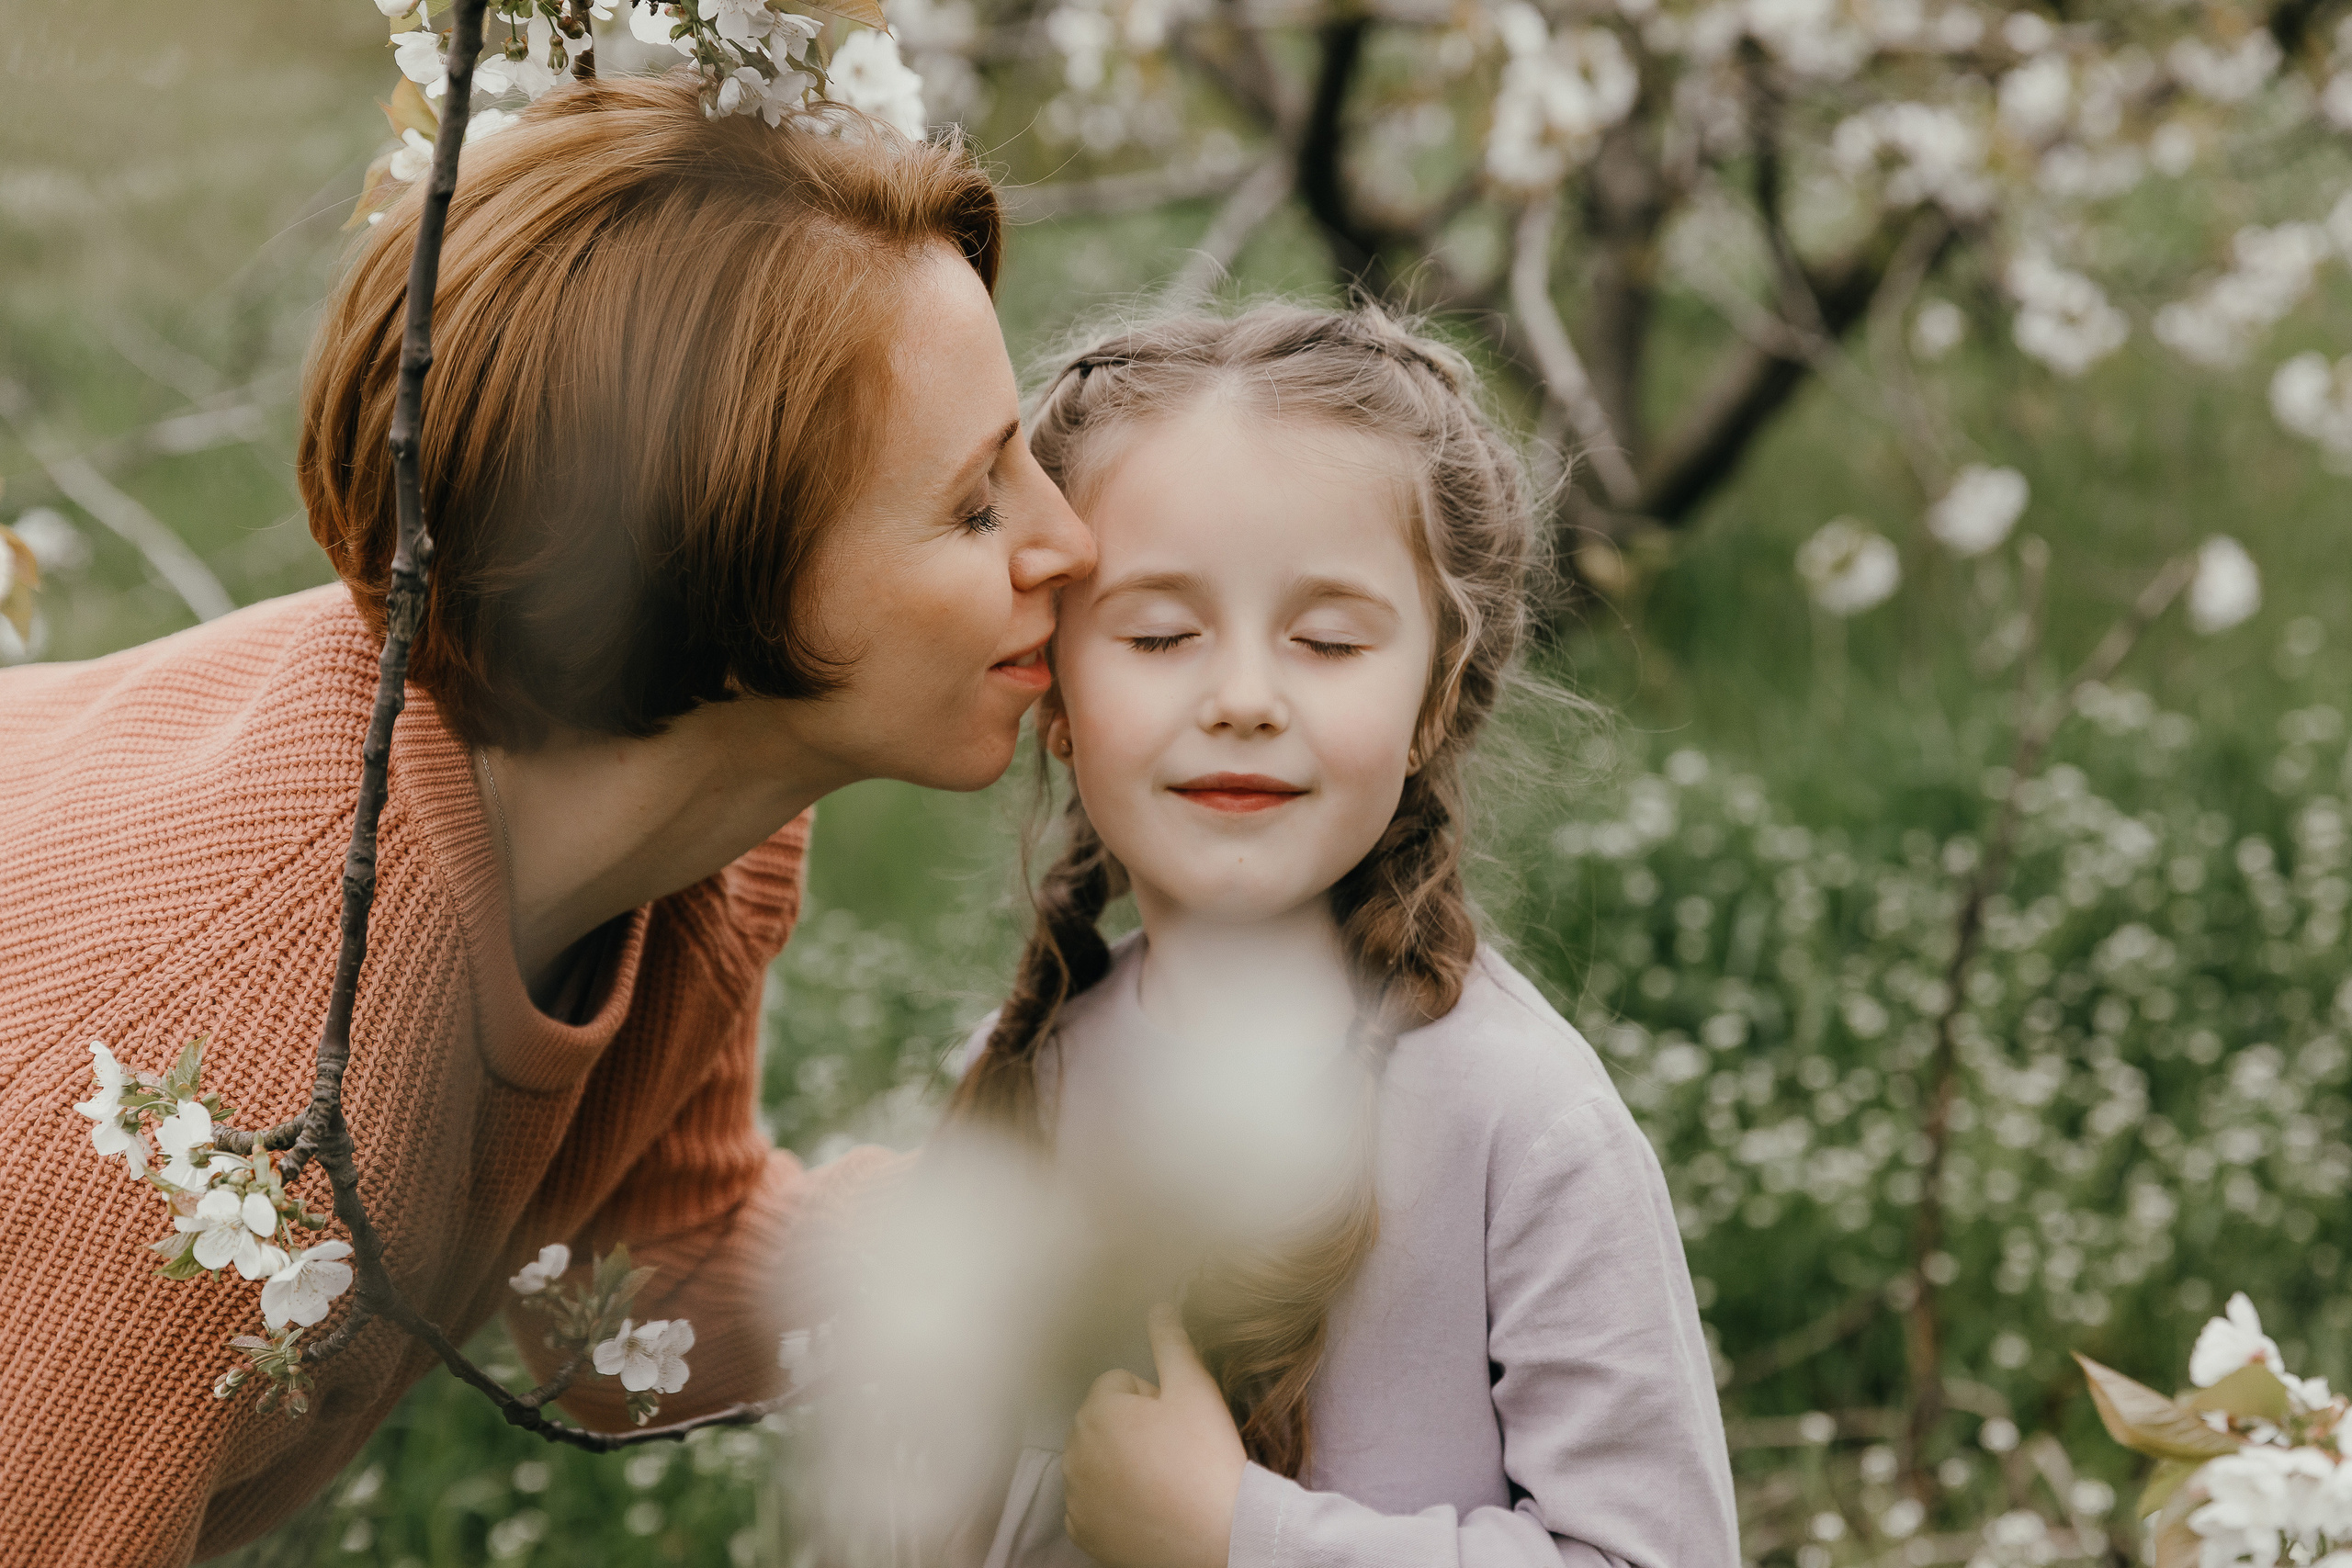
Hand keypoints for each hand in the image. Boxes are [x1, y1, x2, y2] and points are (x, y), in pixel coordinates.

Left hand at [1063, 1303, 1246, 1567]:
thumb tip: (1161, 1304)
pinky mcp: (1082, 1531)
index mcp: (1096, 1411)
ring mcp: (1075, 1496)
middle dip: (1133, 1428)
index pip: (1120, 1384)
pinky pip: (1092, 1501)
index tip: (1177, 1426)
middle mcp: (1074, 1453)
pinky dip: (1113, 1502)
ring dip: (1121, 1463)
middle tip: (1174, 1453)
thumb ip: (1171, 1340)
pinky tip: (1147, 1508)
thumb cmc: (1207, 1460)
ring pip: (1097, 1459)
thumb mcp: (1195, 1388)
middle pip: (1105, 1421)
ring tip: (1164, 1481)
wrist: (1221, 1539)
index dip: (1154, 1399)